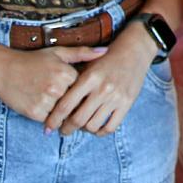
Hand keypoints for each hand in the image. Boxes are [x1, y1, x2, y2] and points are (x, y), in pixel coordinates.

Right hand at [0, 43, 105, 123]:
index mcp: (65, 72)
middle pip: (75, 102)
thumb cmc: (33, 60)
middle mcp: (57, 88)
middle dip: (74, 103)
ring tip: (51, 100)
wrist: (3, 69)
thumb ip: (82, 53)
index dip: (81, 88)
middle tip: (64, 97)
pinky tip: (42, 104)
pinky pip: (50, 120)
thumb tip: (105, 51)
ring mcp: (45, 102)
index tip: (78, 87)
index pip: (84, 88)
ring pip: (64, 113)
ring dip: (62, 112)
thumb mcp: (58, 52)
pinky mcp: (34, 113)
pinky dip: (49, 117)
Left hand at [44, 22, 158, 135]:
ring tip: (81, 126)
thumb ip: (73, 81)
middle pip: (78, 119)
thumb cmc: (106, 58)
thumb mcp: (88, 63)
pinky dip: (101, 132)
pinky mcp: (127, 104)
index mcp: (89, 77)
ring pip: (93, 125)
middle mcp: (102, 89)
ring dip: (84, 130)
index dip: (54, 119)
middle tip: (63, 130)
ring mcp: (116, 97)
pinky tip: (96, 127)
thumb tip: (56, 103)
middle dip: (66, 129)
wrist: (134, 51)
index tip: (48, 126)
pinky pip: (110, 127)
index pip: (66, 105)